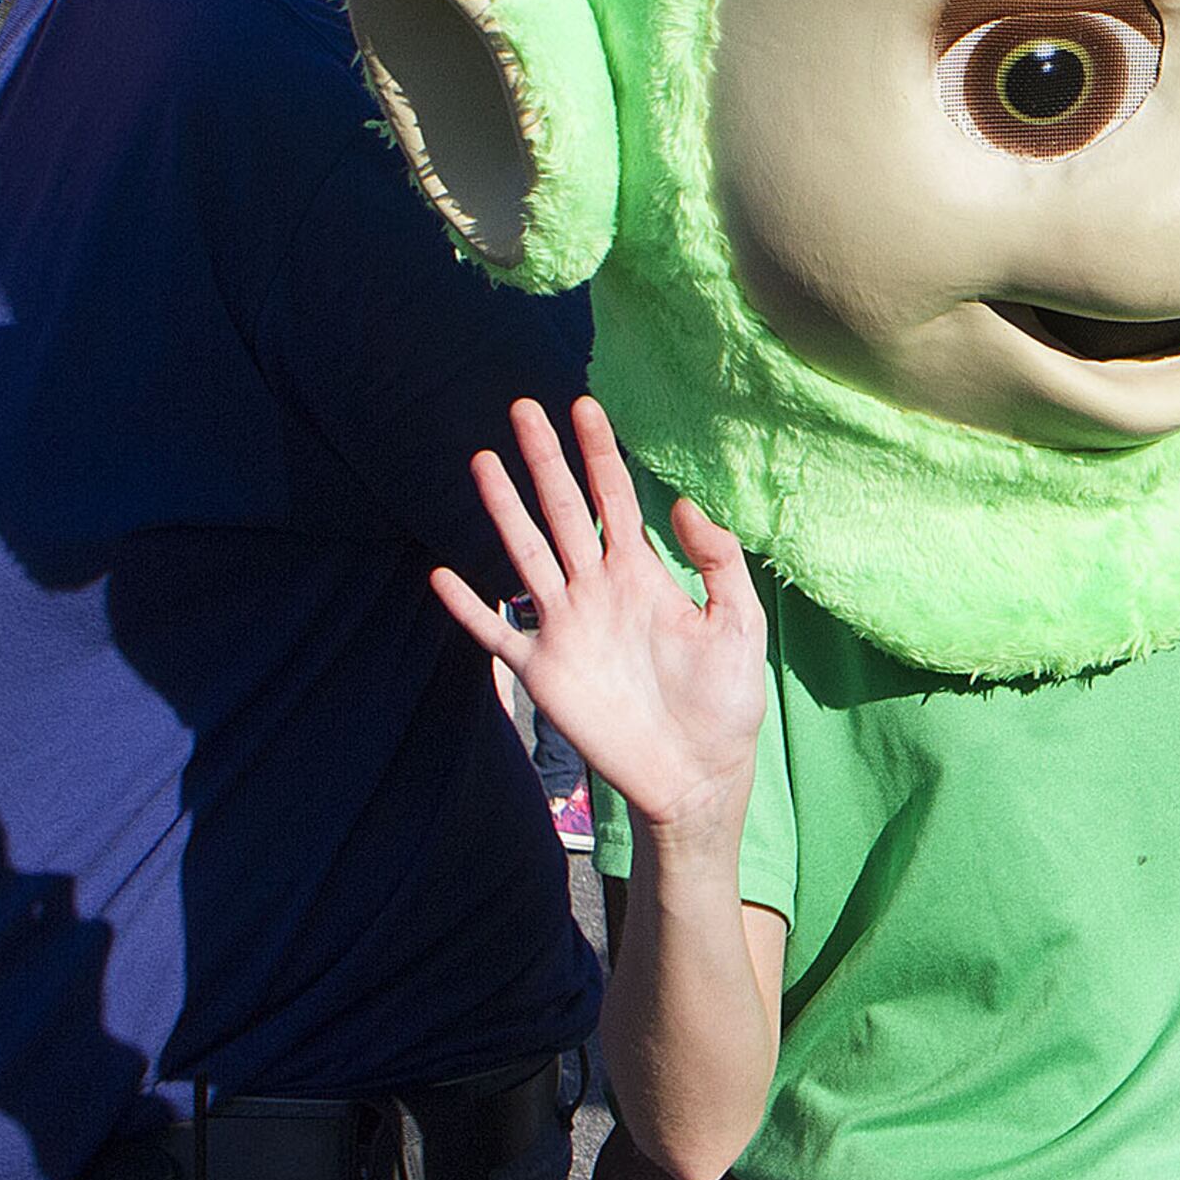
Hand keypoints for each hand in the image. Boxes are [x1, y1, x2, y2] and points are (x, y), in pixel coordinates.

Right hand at [433, 397, 766, 860]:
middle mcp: (597, 589)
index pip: (616, 498)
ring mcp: (565, 627)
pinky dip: (468, 608)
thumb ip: (718, 563)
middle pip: (564, 511)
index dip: (600, 453)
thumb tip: (683, 503)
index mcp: (642, 574)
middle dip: (544, 460)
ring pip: (525, 553)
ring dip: (503, 509)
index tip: (583, 406)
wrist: (696, 773)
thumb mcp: (739, 625)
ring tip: (482, 460)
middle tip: (523, 406)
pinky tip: (440, 575)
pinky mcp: (543, 671)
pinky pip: (494, 634)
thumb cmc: (725, 702)